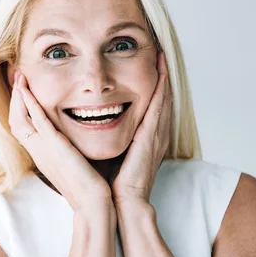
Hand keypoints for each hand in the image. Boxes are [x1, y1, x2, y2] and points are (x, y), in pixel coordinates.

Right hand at [9, 71, 112, 210]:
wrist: (93, 203)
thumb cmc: (89, 186)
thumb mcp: (75, 164)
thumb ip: (71, 150)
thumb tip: (76, 141)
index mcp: (43, 155)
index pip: (24, 128)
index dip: (20, 108)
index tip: (22, 91)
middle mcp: (38, 151)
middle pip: (15, 120)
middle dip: (15, 98)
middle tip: (17, 78)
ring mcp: (43, 149)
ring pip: (20, 118)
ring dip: (18, 96)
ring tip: (20, 77)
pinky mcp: (54, 146)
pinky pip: (36, 121)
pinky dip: (29, 104)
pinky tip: (26, 90)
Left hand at [111, 50, 171, 204]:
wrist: (123, 204)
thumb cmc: (114, 184)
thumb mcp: (112, 156)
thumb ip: (109, 140)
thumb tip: (91, 127)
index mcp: (146, 139)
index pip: (152, 106)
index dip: (152, 86)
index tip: (148, 67)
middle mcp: (155, 134)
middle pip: (162, 98)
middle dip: (161, 75)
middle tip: (159, 52)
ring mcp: (156, 134)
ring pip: (164, 97)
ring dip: (163, 75)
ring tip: (161, 54)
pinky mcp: (151, 136)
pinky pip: (160, 106)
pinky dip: (162, 87)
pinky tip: (161, 72)